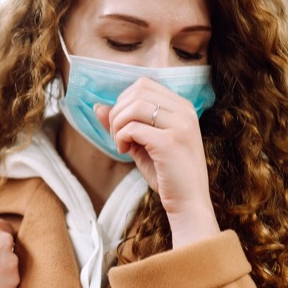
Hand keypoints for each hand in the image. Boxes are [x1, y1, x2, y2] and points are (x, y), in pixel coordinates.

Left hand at [95, 76, 219, 246]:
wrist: (189, 203)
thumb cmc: (167, 174)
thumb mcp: (143, 143)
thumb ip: (124, 123)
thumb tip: (98, 107)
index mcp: (183, 107)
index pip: (144, 84)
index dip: (124, 101)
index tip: (121, 124)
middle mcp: (185, 111)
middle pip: (137, 92)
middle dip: (118, 112)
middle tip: (118, 135)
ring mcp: (180, 125)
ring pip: (134, 106)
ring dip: (118, 124)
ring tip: (121, 143)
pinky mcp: (170, 142)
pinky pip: (133, 128)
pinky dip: (121, 138)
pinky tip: (125, 151)